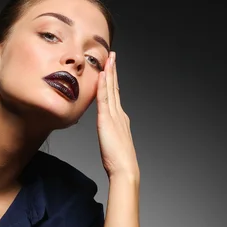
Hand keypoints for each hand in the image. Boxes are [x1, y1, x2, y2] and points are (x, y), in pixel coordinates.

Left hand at [96, 51, 138, 179]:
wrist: (125, 169)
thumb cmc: (119, 161)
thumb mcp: (113, 143)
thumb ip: (110, 133)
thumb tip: (105, 131)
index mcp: (120, 119)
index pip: (115, 95)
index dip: (112, 81)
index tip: (111, 68)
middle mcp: (119, 114)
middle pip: (114, 88)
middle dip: (113, 71)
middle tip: (112, 56)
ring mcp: (114, 116)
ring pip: (110, 90)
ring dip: (109, 73)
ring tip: (108, 59)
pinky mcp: (107, 121)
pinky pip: (104, 99)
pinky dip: (103, 86)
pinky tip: (101, 75)